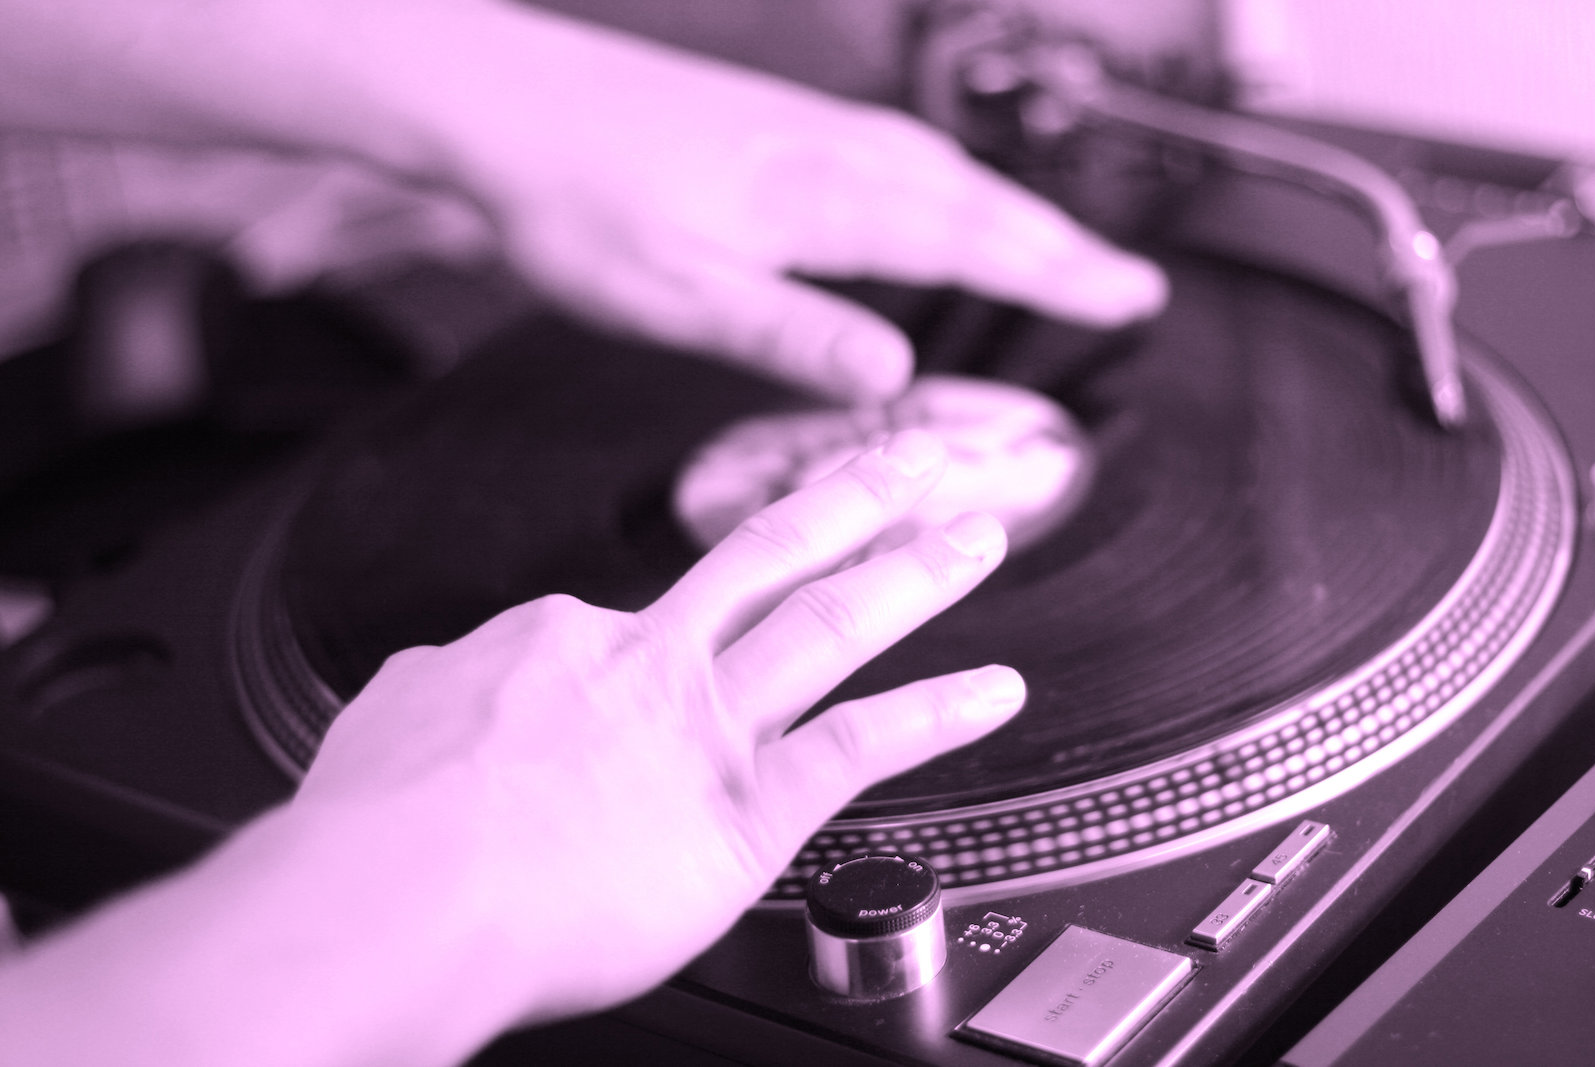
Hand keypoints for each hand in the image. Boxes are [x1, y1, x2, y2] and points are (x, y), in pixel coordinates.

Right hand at [293, 429, 1023, 1038]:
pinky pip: (864, 744)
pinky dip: (938, 711)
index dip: (651, 643)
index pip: (628, 623)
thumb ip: (442, 688)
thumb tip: (448, 679)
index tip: (648, 670)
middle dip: (850, 500)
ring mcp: (707, 725)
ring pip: (832, 622)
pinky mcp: (751, 808)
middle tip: (910, 458)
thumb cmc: (379, 827)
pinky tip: (992, 689)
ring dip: (915, 572)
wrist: (402, 891)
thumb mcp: (391, 714)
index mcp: (560, 640)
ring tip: (976, 535)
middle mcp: (648, 661)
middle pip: (768, 557)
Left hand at [374, 3, 1165, 399]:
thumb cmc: (573, 202)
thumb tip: (893, 377)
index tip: (1132, 300)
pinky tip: (928, 200)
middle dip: (1058, 246)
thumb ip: (790, 332)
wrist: (495, 103)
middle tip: (1134, 285)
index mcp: (819, 199)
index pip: (968, 240)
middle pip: (973, 199)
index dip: (1055, 276)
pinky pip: (889, 154)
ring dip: (1007, 213)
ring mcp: (800, 130)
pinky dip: (941, 185)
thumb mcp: (677, 292)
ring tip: (1059, 250)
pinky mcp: (767, 126)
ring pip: (936, 171)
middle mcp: (828, 152)